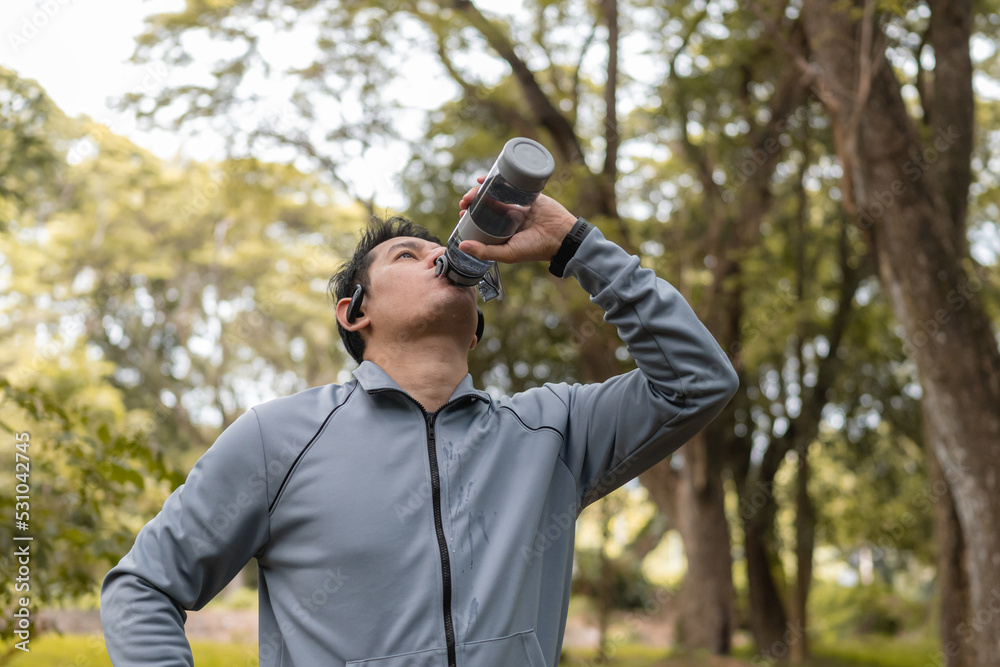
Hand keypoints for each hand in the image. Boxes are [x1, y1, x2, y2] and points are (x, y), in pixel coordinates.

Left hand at [456, 176, 577, 263]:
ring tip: (472, 191)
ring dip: (481, 189)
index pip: (481, 219)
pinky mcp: (527, 193)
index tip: (461, 212)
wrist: (561, 236)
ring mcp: (518, 203)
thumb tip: (461, 246)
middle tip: (464, 201)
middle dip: (473, 200)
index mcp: (502, 230)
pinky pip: (511, 183)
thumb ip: (485, 251)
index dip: (469, 215)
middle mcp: (509, 216)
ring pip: (495, 192)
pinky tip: (485, 178)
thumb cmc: (535, 248)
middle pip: (486, 203)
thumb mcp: (507, 253)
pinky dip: (497, 179)